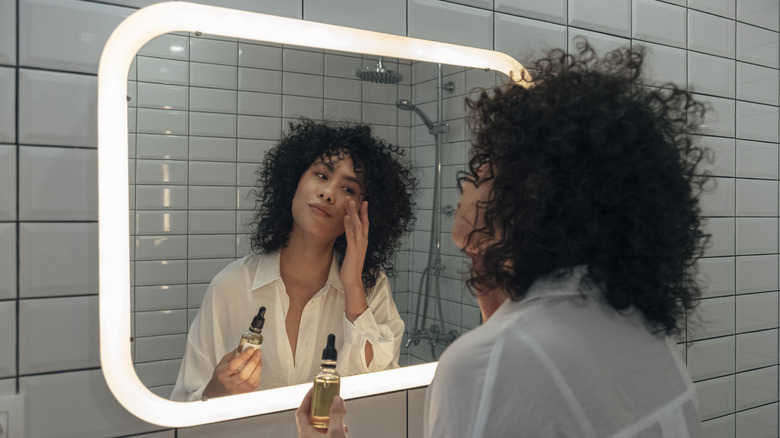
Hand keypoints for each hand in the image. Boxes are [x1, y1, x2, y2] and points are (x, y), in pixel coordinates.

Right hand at [202, 347, 261, 397]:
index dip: (243, 357)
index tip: (250, 349)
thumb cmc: (222, 375)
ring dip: (258, 366)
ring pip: (251, 379)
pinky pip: (255, 382)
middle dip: (253, 361)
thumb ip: (234, 354)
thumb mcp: (223, 362)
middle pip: (243, 374)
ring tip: (259, 357)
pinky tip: (258, 366)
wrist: (219, 390)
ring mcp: (238, 389)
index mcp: (222, 374)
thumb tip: (245, 346)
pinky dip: (258, 372)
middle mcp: (230, 383)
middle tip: (258, 351)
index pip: (233, 366)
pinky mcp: (246, 392)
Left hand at [296, 387, 347, 437]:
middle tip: (329, 398)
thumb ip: (336, 415)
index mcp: (305, 433)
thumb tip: (336, 400)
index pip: (302, 411)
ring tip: (339, 412)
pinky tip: (342, 427)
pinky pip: (326, 432)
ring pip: (321, 425)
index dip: (308, 398)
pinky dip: (333, 427)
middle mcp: (308, 437)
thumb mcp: (336, 433)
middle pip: (312, 416)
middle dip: (323, 406)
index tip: (315, 389)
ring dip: (330, 417)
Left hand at [341, 197, 368, 321]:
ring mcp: (359, 245)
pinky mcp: (353, 249)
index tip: (363, 203)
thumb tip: (349, 238)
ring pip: (357, 225)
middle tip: (356, 198)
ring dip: (353, 213)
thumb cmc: (351, 270)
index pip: (365, 225)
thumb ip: (352, 245)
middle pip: (362, 222)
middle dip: (359, 210)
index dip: (364, 214)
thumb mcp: (352, 254)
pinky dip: (348, 225)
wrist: (353, 282)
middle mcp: (363, 242)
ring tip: (350, 202)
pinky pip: (351, 234)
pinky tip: (345, 217)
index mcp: (363, 242)